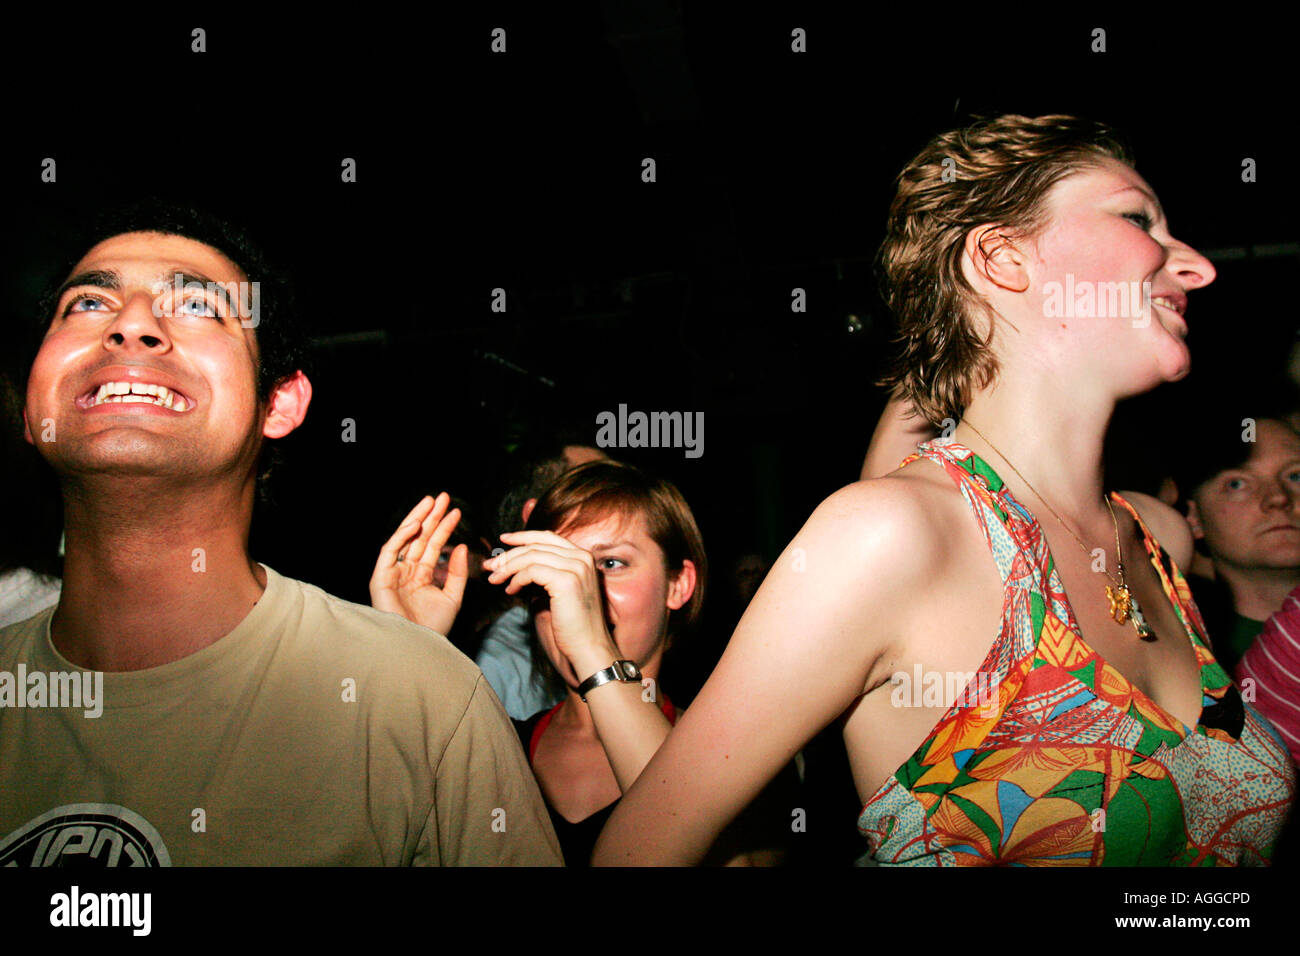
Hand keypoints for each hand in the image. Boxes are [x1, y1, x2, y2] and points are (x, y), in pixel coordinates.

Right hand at [369, 493, 467, 635]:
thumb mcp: (452, 597)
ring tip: (431, 502)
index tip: (456, 512)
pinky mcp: (381, 578)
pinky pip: (389, 552)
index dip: (444, 528)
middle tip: (443, 497)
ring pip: (404, 539)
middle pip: (419, 538)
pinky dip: (401, 536)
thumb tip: (460, 546)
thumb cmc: (433, 628)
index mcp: (421, 575)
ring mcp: (393, 573)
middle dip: (430, 516)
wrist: (418, 647)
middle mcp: (406, 571)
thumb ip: (456, 572)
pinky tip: (416, 523)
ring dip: (417, 518)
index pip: (433, 545)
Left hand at [483, 530, 619, 675]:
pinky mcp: (566, 581)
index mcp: (583, 557)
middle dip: (509, 554)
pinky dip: (517, 579)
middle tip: (490, 566)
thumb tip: (519, 564)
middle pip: (536, 545)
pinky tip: (511, 590)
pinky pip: (531, 571)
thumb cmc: (573, 624)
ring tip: (495, 580)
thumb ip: (547, 572)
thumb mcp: (561, 590)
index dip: (523, 536)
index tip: (503, 539)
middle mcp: (582, 558)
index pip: (548, 537)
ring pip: (531, 556)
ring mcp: (576, 568)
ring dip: (508, 567)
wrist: (588, 646)